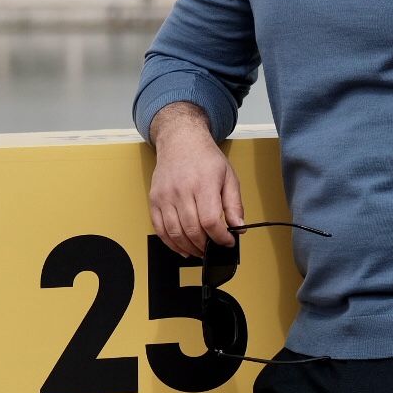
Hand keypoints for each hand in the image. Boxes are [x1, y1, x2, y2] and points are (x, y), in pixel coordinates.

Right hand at [147, 103, 242, 258]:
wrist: (181, 141)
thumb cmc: (206, 158)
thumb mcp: (229, 176)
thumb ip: (234, 203)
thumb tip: (239, 226)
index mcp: (203, 184)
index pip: (210, 220)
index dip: (220, 237)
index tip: (227, 242)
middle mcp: (182, 191)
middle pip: (192, 230)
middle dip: (205, 246)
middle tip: (214, 249)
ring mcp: (165, 196)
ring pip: (174, 232)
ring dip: (188, 248)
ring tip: (200, 252)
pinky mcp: (154, 200)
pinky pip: (159, 228)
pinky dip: (170, 243)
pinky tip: (182, 247)